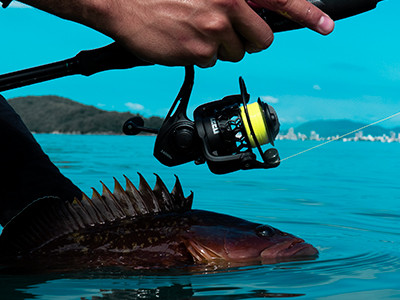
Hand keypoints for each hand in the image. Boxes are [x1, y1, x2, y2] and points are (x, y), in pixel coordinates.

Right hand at [19, 0, 333, 66]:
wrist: (120, 1)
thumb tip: (251, 13)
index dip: (307, 13)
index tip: (326, 26)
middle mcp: (228, 5)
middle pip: (261, 40)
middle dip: (250, 42)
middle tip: (229, 34)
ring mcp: (213, 31)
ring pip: (234, 54)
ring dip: (219, 48)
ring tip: (194, 30)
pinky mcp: (197, 53)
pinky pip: (210, 62)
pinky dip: (199, 56)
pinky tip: (182, 40)